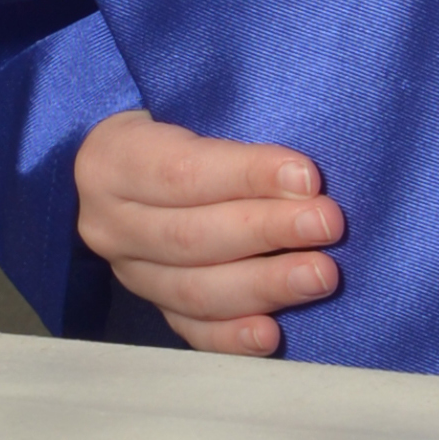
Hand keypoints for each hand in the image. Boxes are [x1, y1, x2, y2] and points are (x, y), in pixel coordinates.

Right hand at [73, 110, 344, 353]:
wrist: (136, 158)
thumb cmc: (180, 117)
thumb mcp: (190, 103)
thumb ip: (233, 123)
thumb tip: (303, 166)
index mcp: (113, 160)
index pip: (183, 172)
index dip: (248, 176)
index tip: (309, 177)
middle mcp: (111, 223)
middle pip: (192, 237)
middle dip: (268, 232)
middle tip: (327, 225)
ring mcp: (129, 271)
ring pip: (194, 291)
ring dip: (265, 286)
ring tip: (320, 275)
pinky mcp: (152, 304)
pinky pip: (191, 329)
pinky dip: (234, 336)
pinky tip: (273, 335)